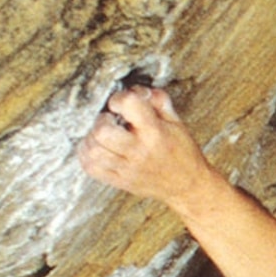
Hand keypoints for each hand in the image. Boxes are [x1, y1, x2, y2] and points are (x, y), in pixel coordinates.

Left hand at [77, 83, 217, 207]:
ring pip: (92, 151)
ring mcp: (128, 169)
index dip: (119, 98)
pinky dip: (86, 155)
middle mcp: (139, 151)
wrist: (189, 186)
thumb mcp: (177, 123)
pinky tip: (96, 149)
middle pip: (102, 131)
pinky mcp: (120, 181)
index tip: (120, 104)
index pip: (128, 105)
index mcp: (156, 133)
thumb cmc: (183, 153)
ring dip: (91, 138)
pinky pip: (91, 168)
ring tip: (100, 136)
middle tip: (108, 121)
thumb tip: (138, 90)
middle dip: (101, 120)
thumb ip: (158, 102)